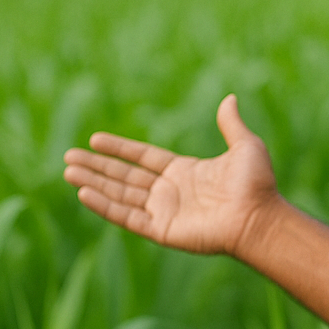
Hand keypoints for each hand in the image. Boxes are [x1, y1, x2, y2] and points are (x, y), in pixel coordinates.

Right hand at [63, 94, 279, 257]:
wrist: (260, 217)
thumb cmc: (257, 184)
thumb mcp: (244, 146)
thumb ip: (231, 124)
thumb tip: (230, 98)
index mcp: (185, 172)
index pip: (143, 158)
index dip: (119, 149)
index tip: (94, 139)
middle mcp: (171, 192)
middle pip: (125, 177)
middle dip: (97, 167)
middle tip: (68, 157)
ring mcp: (165, 212)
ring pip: (120, 196)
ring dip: (94, 183)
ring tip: (68, 171)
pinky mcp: (162, 231)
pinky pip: (127, 217)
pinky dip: (105, 206)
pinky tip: (84, 192)